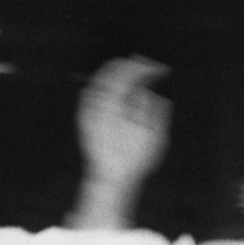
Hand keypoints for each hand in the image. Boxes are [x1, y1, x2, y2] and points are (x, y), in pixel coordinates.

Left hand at [74, 55, 169, 210]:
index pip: (130, 75)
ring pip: (99, 80)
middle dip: (132, 66)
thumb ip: (152, 108)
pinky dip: (102, 83)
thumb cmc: (134, 160)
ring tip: (133, 70)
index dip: (146, 68)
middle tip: (147, 66)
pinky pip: (89, 92)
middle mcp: (100, 106)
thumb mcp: (153, 134)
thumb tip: (147, 89)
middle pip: (113, 73)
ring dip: (116, 71)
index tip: (159, 69)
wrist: (110, 178)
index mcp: (117, 107)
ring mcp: (89, 111)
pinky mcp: (84, 118)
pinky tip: (112, 84)